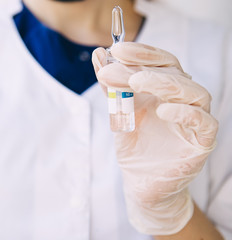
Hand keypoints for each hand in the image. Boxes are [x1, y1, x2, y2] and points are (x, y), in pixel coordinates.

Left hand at [92, 42, 218, 234]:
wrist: (140, 182)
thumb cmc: (133, 145)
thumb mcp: (117, 111)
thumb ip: (110, 85)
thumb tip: (98, 54)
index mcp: (165, 90)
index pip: (160, 62)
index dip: (141, 53)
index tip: (116, 49)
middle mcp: (183, 99)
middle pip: (173, 72)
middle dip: (143, 67)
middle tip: (117, 66)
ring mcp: (196, 119)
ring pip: (192, 92)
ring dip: (163, 83)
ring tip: (135, 82)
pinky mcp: (202, 141)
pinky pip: (203, 122)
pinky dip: (185, 112)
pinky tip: (163, 110)